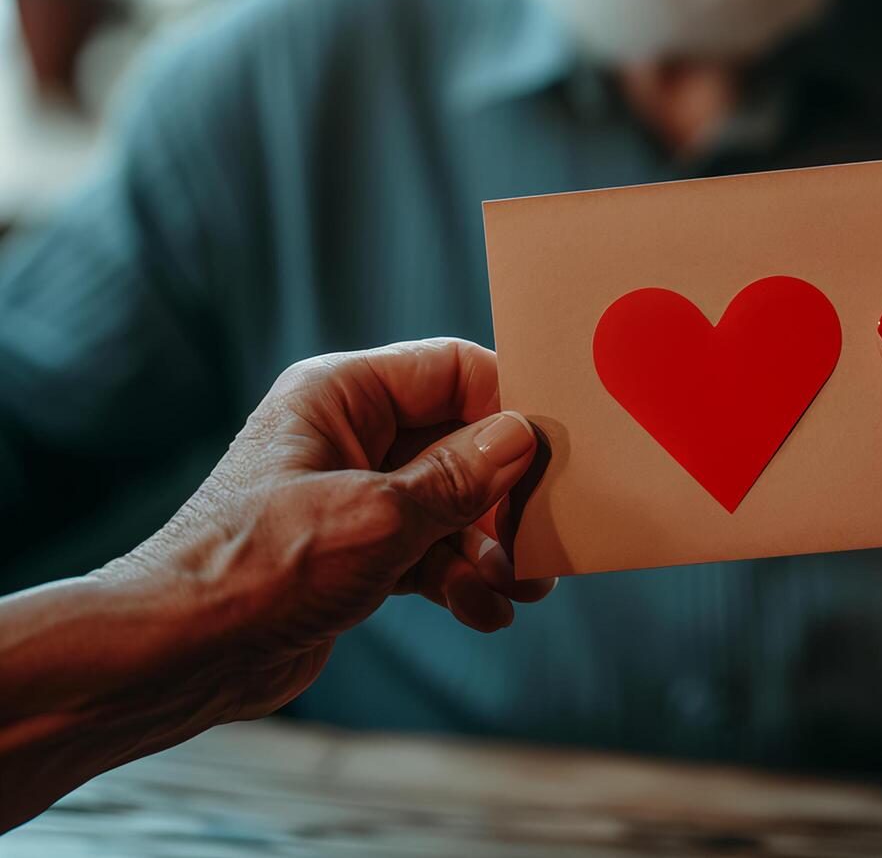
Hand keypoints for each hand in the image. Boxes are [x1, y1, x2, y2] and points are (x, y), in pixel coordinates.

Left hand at [98, 337, 556, 720]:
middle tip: (546, 534)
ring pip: (452, 504)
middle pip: (461, 441)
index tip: (557, 448)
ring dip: (490, 547)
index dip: (508, 402)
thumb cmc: (256, 569)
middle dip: (506, 494)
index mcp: (342, 395)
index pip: (452, 369)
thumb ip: (458, 478)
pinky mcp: (357, 551)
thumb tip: (521, 437)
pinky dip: (461, 579)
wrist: (179, 656)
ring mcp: (355, 495)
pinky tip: (484, 611)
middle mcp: (350, 435)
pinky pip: (431, 550)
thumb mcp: (376, 517)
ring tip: (521, 585)